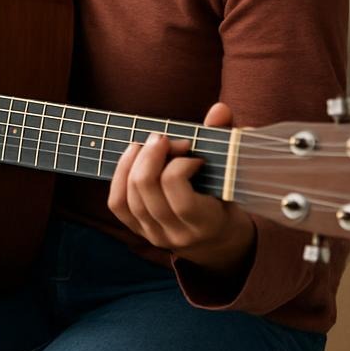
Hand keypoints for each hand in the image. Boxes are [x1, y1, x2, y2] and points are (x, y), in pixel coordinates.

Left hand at [108, 101, 255, 274]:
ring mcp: (154, 234)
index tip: (193, 155)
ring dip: (134, 162)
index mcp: (206, 224)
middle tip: (163, 138)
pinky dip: (119, 175)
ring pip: (130, 196)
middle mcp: (177, 234)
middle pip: (147, 191)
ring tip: (148, 144)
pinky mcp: (137, 230)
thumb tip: (219, 109)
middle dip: (151, 156)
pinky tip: (132, 156)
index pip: (180, 196)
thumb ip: (224, 141)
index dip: (180, 167)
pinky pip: (117, 203)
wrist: (217, 241)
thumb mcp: (231, 176)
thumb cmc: (226, 200)